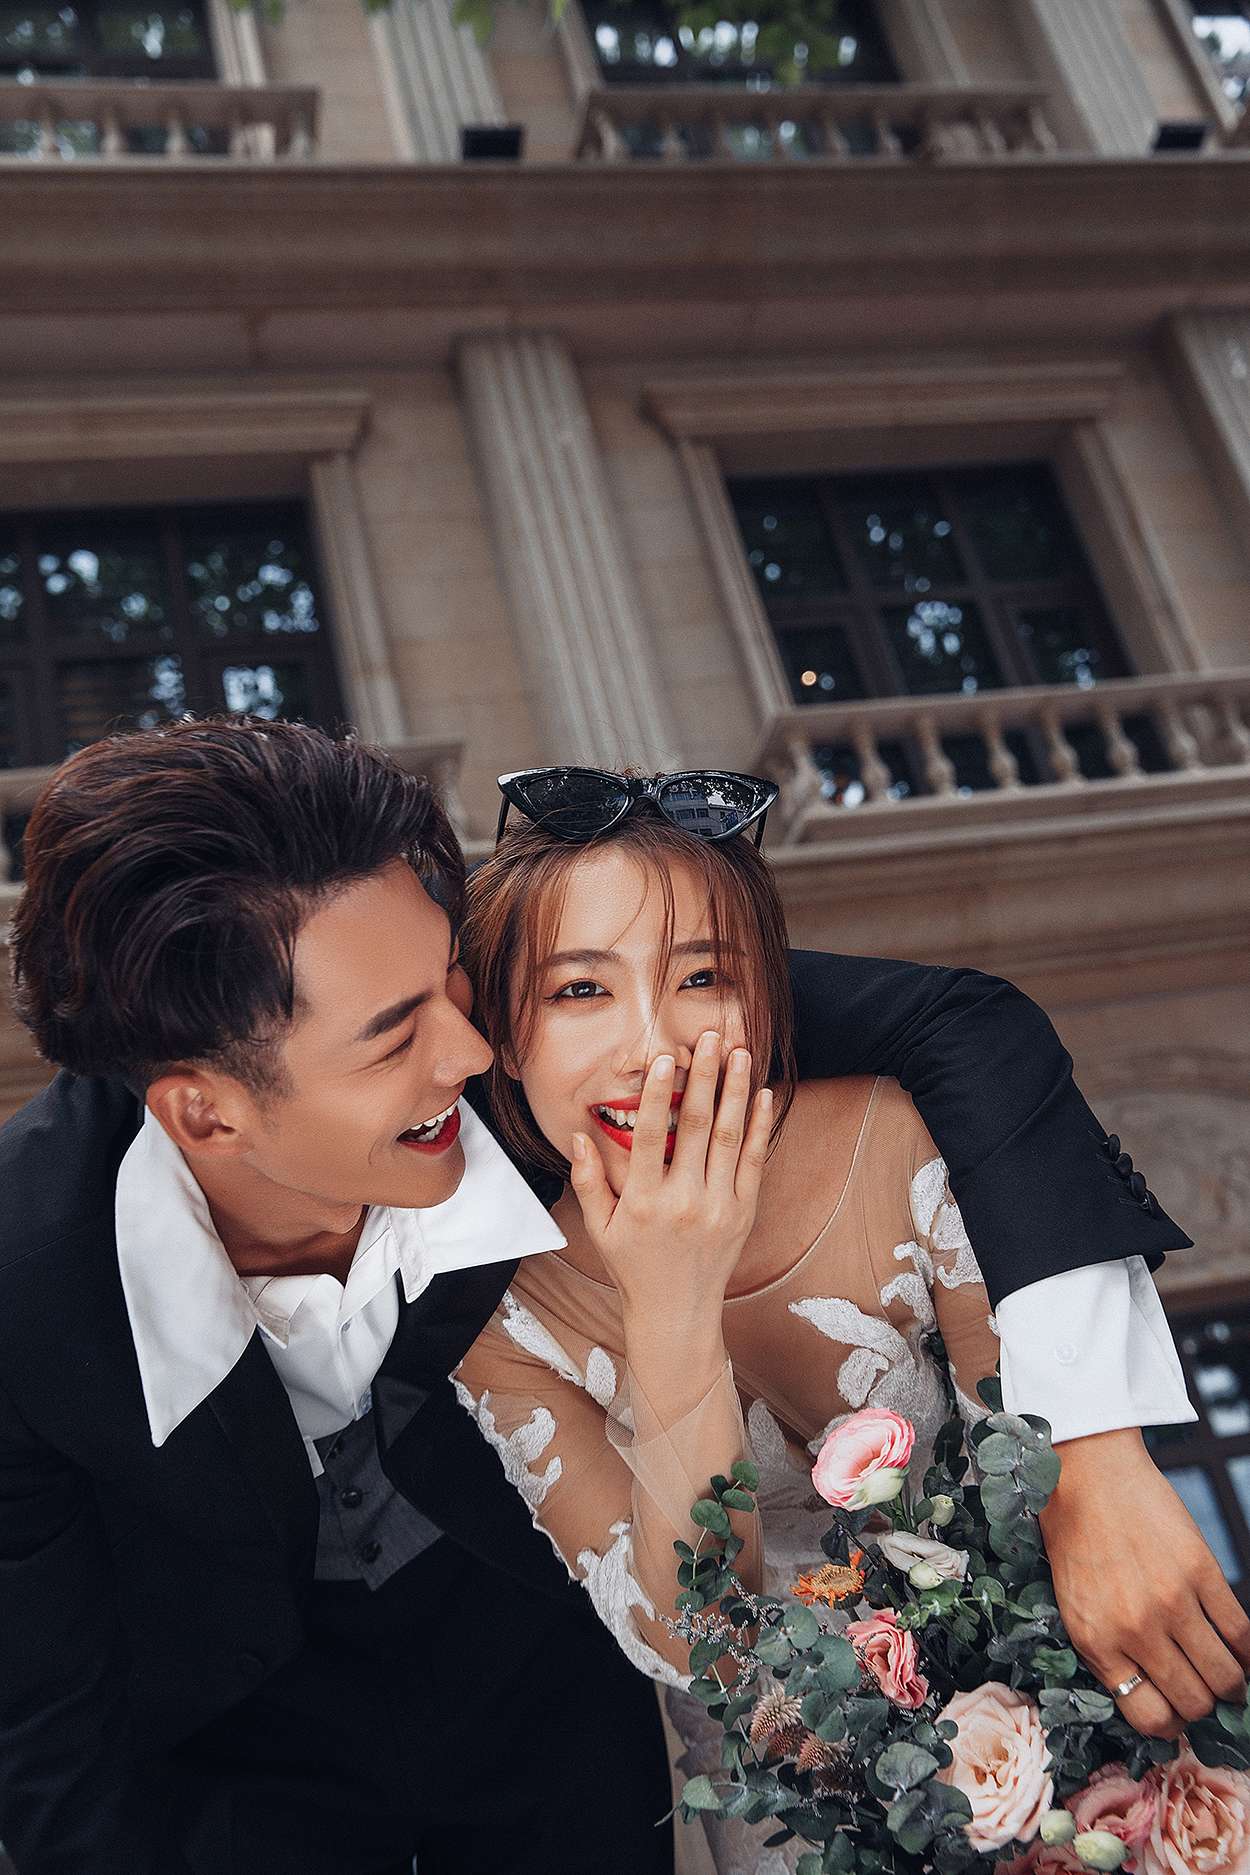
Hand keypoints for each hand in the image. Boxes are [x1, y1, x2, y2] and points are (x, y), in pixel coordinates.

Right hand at [568, 1031, 771, 1324]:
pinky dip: (761, 1126)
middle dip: (704, 1076)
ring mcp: (719, 1206)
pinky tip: (763, 1094)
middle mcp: (684, 1200)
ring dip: (736, 1090)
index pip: (651, 1136)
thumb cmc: (633, 1266)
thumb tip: (577, 1135)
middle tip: (708, 1037)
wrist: (677, 1312)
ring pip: (731, 1136)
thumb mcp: (599, 1227)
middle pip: (697, 1126)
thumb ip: (587, 1180)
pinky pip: (756, 1161)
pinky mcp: (744, 1212)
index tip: (664, 1058)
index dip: (659, 1094)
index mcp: (644, 1201)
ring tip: (739, 1053)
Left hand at [1040, 1427, 1249, 1737]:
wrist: (1086, 1472)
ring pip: (1225, 1676)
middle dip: (1202, 1706)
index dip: (1168, 1723)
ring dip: (1232, 1685)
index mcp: (1096, 1641)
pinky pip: (1241, 1633)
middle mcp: (1135, 1629)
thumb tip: (1148, 1696)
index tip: (1175, 1711)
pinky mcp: (1202, 1571)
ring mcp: (1172, 1601)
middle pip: (1192, 1702)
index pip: (1148, 1718)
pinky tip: (1241, 1651)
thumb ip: (1106, 1651)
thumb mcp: (1072, 1605)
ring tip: (1228, 1677)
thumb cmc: (1073, 1537)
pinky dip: (1248, 1652)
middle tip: (1202, 1690)